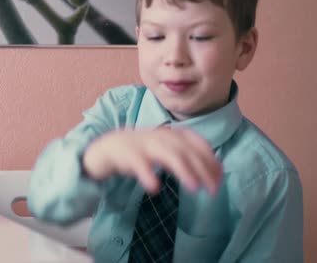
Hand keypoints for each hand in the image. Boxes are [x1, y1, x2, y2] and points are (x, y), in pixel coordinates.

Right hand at [82, 127, 221, 194]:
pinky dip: (147, 174)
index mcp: (170, 134)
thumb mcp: (165, 150)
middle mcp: (159, 136)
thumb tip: (214, 174)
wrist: (106, 148)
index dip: (210, 160)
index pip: (197, 143)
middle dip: (202, 169)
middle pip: (186, 150)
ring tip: (194, 188)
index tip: (219, 179)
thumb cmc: (140, 152)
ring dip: (183, 170)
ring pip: (167, 154)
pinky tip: (154, 187)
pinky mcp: (126, 154)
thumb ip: (185, 157)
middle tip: (213, 190)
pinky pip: (138, 163)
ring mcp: (143, 144)